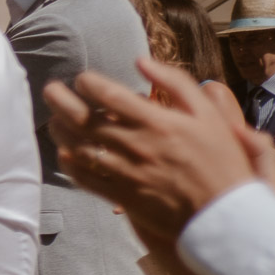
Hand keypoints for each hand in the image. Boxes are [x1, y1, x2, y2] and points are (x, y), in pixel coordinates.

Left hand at [44, 58, 271, 245]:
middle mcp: (138, 146)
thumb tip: (141, 61)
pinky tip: (65, 154)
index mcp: (158, 122)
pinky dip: (70, 165)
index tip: (81, 79)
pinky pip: (86, 179)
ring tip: (54, 120)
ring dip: (60, 131)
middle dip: (60, 101)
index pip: (109, 95)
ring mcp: (127, 173)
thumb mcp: (208, 114)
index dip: (88, 83)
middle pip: (85, 119)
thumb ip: (175, 83)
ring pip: (80, 148)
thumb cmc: (220, 158)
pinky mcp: (123, 197)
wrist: (225, 212)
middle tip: (50, 90)